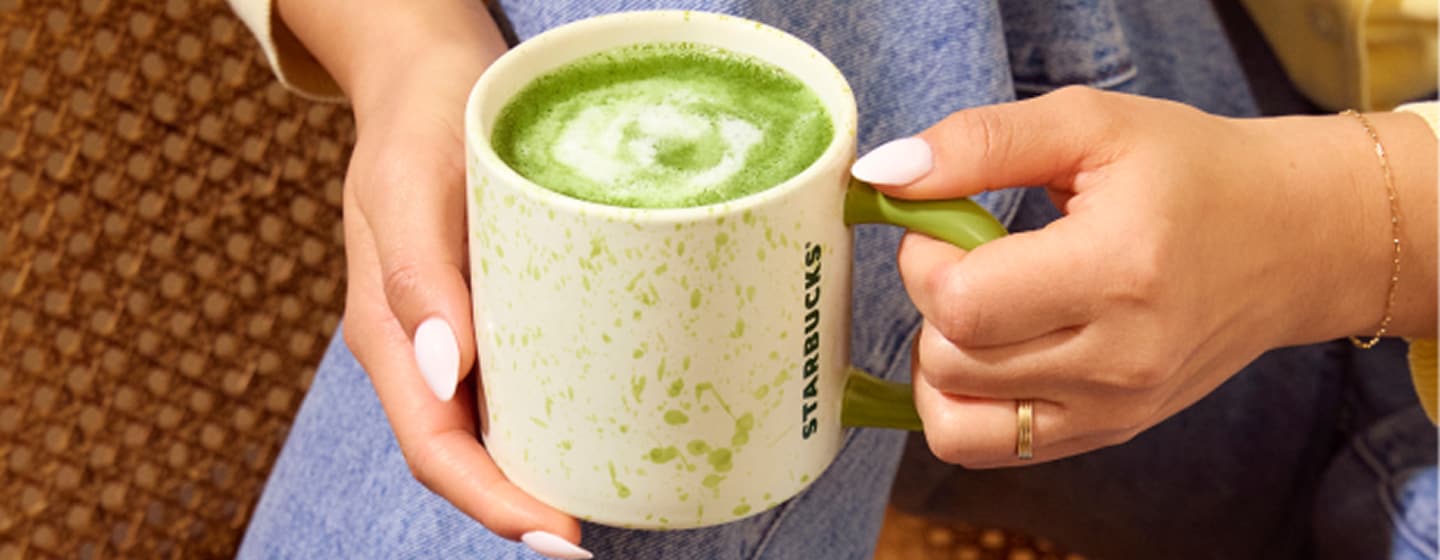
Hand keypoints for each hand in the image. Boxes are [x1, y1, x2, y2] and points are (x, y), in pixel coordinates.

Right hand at [276, 0, 586, 553]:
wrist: (430, 76)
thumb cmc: (417, 123)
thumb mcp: (406, 185)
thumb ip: (416, 277)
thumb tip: (445, 374)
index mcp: (390, 335)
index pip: (435, 446)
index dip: (491, 502)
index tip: (557, 534)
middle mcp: (424, 349)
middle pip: (466, 454)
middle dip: (523, 507)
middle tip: (593, 536)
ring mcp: (459, 334)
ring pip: (493, 427)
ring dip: (541, 471)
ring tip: (610, 495)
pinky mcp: (494, 309)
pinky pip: (520, 380)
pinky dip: (555, 415)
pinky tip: (604, 422)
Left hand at [854, 87, 1435, 466]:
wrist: (1292, 239)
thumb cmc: (1191, 172)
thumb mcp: (1089, 125)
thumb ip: (979, 143)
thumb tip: (884, 175)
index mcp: (1116, 272)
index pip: (960, 305)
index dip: (923, 258)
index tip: (946, 222)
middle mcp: (1118, 360)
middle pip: (950, 361)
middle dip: (931, 302)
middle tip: (968, 257)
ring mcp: (1114, 410)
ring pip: (954, 419)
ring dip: (940, 359)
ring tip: (981, 308)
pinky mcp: (1107, 434)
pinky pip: (989, 449)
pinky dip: (965, 402)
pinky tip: (993, 348)